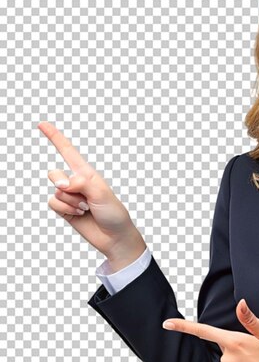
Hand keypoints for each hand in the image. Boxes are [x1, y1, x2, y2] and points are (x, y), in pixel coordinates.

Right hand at [38, 121, 145, 260]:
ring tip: (86, 208)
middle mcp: (76, 182)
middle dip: (62, 183)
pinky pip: (53, 203)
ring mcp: (69, 196)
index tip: (42, 124)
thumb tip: (64, 184)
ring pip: (55, 191)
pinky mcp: (64, 209)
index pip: (68, 151)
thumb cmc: (114, 213)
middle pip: (54, 174)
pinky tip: (78, 214)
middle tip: (79, 194)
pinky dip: (65, 209)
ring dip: (71, 202)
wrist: (113, 236)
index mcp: (87, 173)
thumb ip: (82, 183)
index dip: (55, 137)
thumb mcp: (102, 194)